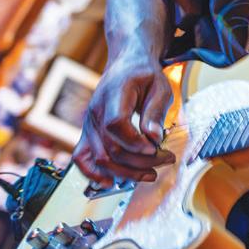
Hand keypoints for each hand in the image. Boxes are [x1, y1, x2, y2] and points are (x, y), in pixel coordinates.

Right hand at [72, 53, 175, 184]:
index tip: (155, 148)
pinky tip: (111, 183)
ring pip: (99, 158)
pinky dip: (93, 174)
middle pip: (110, 147)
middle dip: (140, 161)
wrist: (126, 64)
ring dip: (126, 172)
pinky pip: (82, 158)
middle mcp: (95, 111)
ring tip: (150, 174)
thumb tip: (154, 138)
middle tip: (166, 159)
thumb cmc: (144, 74)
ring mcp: (88, 124)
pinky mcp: (87, 133)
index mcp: (113, 94)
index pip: (116, 124)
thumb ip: (155, 111)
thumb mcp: (160, 86)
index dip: (135, 142)